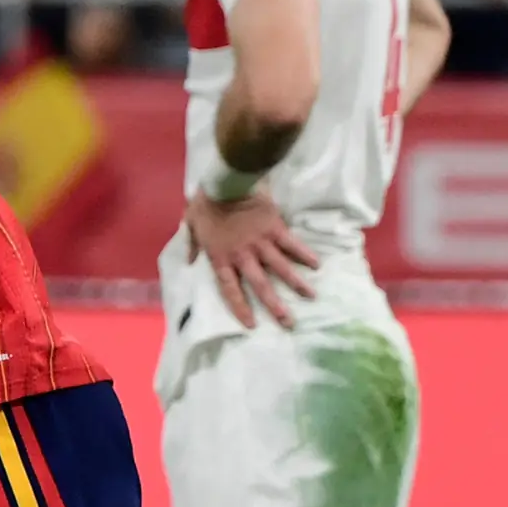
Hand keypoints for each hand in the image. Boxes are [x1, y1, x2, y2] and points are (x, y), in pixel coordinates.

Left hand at [185, 189, 318, 329]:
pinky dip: (304, 253)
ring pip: (281, 268)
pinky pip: (292, 244)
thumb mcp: (191, 223)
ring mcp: (261, 242)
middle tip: (289, 322)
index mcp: (221, 257)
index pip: (230, 289)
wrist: (225, 182)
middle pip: (260, 285)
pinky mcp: (275, 228)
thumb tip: (191, 260)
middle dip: (275, 305)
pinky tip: (316, 264)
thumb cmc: (205, 203)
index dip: (240, 307)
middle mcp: (243, 255)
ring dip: (297, 283)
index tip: (252, 324)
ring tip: (311, 296)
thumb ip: (192, 244)